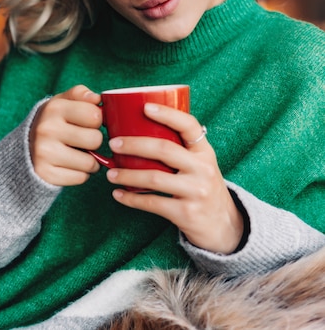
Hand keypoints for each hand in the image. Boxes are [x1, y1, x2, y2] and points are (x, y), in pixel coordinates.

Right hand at [29, 85, 102, 186]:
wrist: (25, 146)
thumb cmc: (54, 121)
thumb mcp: (63, 101)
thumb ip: (81, 94)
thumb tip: (96, 99)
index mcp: (54, 108)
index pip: (95, 115)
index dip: (97, 119)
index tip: (89, 121)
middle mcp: (47, 129)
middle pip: (95, 139)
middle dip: (95, 141)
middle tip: (85, 140)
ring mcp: (45, 153)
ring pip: (90, 162)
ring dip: (91, 161)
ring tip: (81, 154)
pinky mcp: (46, 174)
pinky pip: (81, 178)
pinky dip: (81, 174)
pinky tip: (71, 165)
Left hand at [105, 102, 243, 253]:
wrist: (225, 226)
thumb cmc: (203, 187)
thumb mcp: (201, 164)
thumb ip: (181, 149)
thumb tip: (141, 128)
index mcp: (205, 151)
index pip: (188, 125)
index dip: (167, 114)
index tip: (145, 107)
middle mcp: (202, 168)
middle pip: (164, 149)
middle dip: (134, 144)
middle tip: (114, 143)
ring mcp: (195, 191)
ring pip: (154, 178)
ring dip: (127, 175)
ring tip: (110, 174)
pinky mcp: (186, 213)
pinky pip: (153, 203)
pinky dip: (131, 199)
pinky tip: (118, 194)